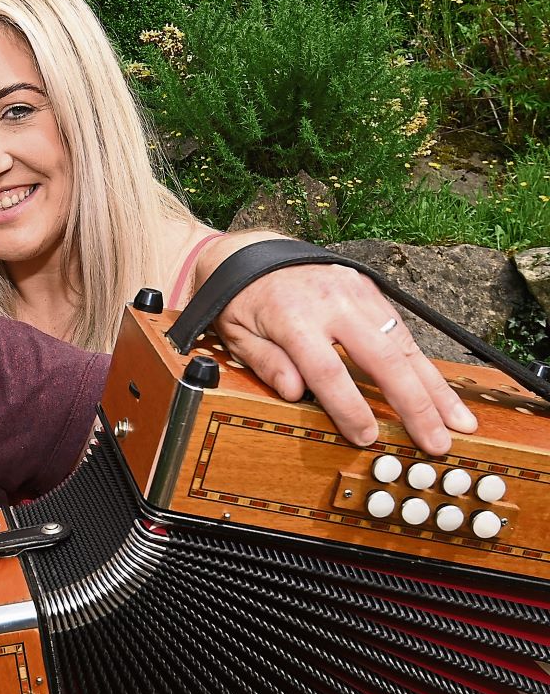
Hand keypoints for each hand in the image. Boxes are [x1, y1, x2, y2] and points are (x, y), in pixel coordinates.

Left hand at [212, 263, 477, 454]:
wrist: (249, 253)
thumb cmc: (241, 301)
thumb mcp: (236, 335)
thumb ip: (266, 363)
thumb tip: (296, 393)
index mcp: (292, 316)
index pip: (327, 370)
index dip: (350, 407)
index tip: (366, 436)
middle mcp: (330, 302)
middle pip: (382, 358)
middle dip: (414, 404)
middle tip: (436, 441)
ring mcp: (354, 292)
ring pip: (403, 344)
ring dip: (433, 386)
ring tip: (457, 422)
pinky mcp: (367, 288)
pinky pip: (400, 329)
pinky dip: (423, 362)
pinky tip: (440, 391)